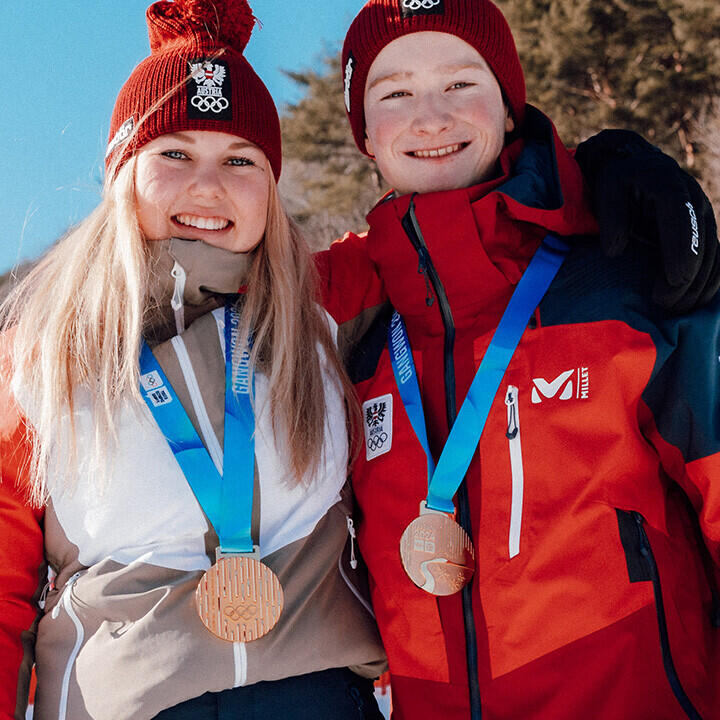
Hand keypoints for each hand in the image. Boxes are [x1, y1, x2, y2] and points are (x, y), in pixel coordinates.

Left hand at [575, 130, 719, 313]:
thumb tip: (616, 251)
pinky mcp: (704, 226)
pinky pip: (715, 256)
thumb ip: (611, 219)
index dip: (680, 260)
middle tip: (665, 306)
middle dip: (687, 282)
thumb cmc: (615, 180)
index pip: (682, 227)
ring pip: (713, 254)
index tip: (669, 288)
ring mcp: (703, 213)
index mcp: (670, 187)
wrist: (632, 163)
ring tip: (676, 310)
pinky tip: (693, 301)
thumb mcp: (606, 190)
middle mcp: (694, 199)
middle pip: (701, 246)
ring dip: (699, 286)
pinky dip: (708, 280)